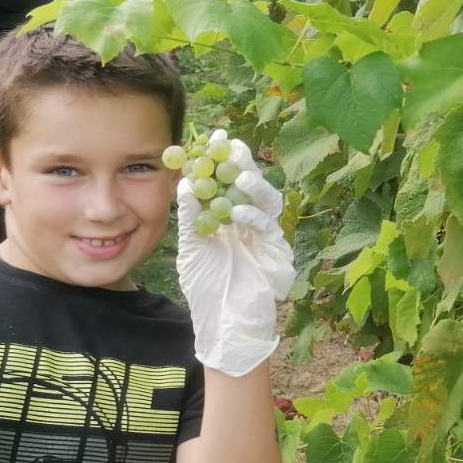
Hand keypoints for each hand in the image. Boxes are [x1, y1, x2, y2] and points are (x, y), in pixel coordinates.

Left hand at [176, 133, 295, 375]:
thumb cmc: (207, 288)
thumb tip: (185, 182)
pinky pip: (269, 228)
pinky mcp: (277, 252)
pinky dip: (254, 217)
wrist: (224, 324)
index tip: (212, 138)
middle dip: (243, 163)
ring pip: (268, 201)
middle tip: (231, 146)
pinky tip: (237, 212)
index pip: (228, 182)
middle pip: (252, 185)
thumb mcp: (191, 249)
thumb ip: (191, 218)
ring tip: (237, 176)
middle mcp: (250, 222)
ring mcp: (266, 236)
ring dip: (254, 186)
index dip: (222, 160)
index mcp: (229, 217)